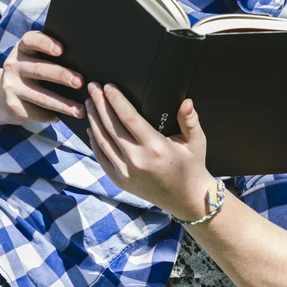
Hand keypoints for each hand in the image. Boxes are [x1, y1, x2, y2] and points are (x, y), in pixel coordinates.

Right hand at [0, 31, 84, 125]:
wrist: (4, 94)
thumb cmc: (32, 71)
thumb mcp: (36, 58)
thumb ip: (53, 55)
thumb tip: (86, 60)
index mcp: (23, 49)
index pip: (31, 40)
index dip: (45, 44)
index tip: (61, 50)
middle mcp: (14, 65)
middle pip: (39, 69)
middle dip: (62, 76)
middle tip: (80, 82)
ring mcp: (11, 86)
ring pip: (40, 96)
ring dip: (62, 104)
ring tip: (80, 111)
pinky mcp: (13, 105)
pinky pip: (34, 112)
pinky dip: (50, 116)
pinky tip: (62, 118)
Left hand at [86, 82, 215, 219]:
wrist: (186, 199)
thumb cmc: (192, 166)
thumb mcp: (196, 141)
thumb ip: (190, 120)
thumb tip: (186, 102)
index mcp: (155, 147)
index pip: (129, 117)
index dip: (116, 100)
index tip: (107, 86)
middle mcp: (137, 160)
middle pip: (111, 126)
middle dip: (100, 104)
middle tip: (92, 87)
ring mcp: (125, 172)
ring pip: (102, 141)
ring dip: (94, 120)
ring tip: (89, 103)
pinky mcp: (120, 180)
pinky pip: (101, 157)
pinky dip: (94, 141)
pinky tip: (91, 127)